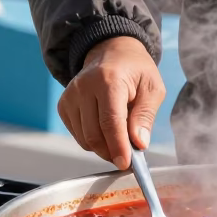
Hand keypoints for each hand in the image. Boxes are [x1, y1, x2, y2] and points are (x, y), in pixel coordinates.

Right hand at [58, 36, 165, 170]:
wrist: (112, 52)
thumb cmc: (136, 71)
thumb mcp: (153, 88)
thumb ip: (145, 116)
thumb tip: (138, 144)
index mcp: (109, 80)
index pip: (110, 121)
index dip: (118, 146)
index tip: (126, 163)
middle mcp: (84, 87)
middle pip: (94, 134)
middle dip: (112, 151)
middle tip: (128, 154)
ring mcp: (70, 95)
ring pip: (84, 139)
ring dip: (103, 147)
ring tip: (120, 137)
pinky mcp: (64, 104)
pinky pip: (78, 135)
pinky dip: (92, 140)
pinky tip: (105, 129)